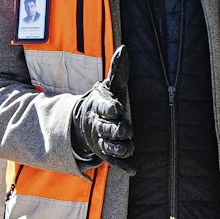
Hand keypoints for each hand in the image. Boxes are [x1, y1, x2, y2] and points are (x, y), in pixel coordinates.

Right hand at [70, 46, 135, 173]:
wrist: (86, 122)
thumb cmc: (104, 101)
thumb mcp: (110, 85)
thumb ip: (117, 69)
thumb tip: (124, 48)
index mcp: (100, 106)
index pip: (104, 107)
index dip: (110, 108)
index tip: (116, 108)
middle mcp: (99, 124)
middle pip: (107, 128)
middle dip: (116, 129)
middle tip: (125, 129)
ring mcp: (101, 140)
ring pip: (110, 146)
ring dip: (120, 147)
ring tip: (128, 145)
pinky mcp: (106, 153)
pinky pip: (114, 162)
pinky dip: (123, 166)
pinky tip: (133, 169)